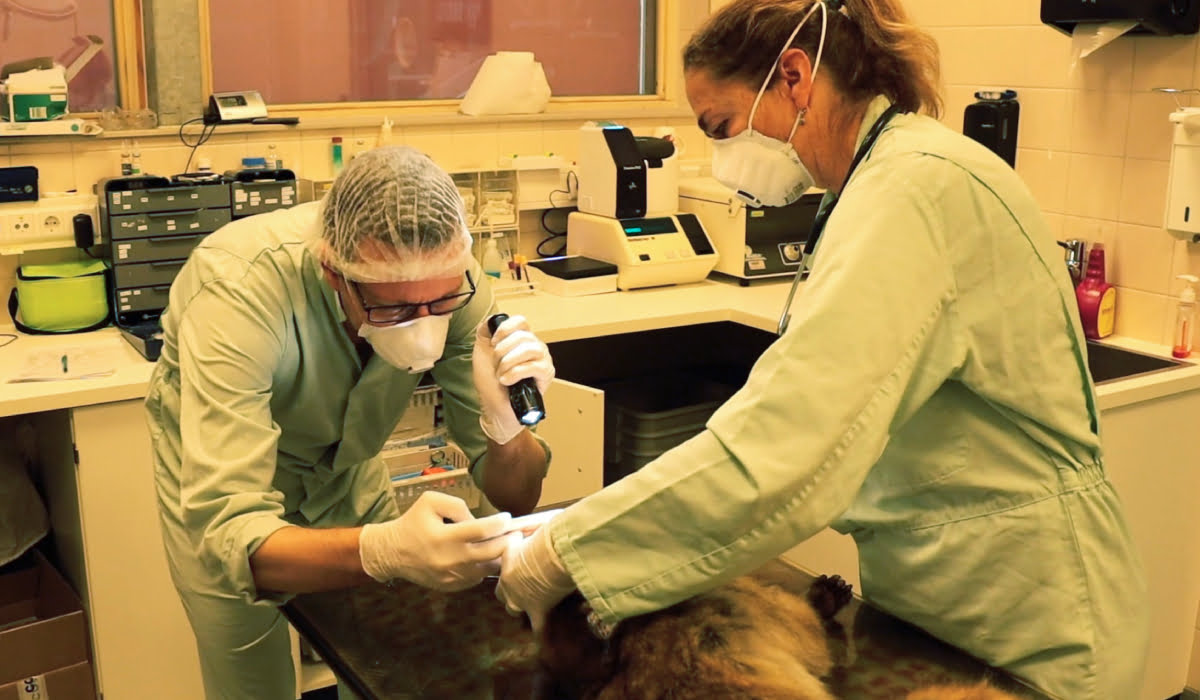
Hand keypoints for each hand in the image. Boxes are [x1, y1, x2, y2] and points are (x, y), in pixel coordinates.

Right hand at [358, 491, 511, 590]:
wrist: (393, 552)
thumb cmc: (413, 522)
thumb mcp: (430, 501)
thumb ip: (457, 505)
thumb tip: (479, 521)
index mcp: (443, 537)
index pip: (481, 531)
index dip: (499, 523)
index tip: (507, 518)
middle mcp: (449, 560)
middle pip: (491, 553)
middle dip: (508, 541)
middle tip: (518, 533)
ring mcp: (451, 577)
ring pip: (488, 569)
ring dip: (499, 556)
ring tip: (507, 544)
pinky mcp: (452, 587)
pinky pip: (478, 578)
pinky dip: (485, 567)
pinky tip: (489, 556)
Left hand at [473, 314, 554, 444]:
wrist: (494, 407)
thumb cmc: (491, 382)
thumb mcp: (482, 352)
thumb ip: (485, 332)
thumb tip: (490, 320)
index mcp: (522, 339)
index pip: (520, 321)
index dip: (505, 329)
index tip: (493, 343)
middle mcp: (535, 347)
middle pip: (523, 335)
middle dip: (503, 351)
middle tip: (496, 364)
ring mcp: (543, 360)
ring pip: (529, 349)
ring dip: (508, 363)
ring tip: (501, 375)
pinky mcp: (547, 374)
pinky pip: (534, 366)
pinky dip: (515, 373)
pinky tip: (507, 381)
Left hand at [495, 521, 573, 633]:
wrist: (556, 553)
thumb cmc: (549, 535)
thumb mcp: (537, 529)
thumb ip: (536, 531)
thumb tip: (550, 518)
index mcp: (506, 560)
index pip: (501, 570)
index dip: (509, 572)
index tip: (518, 571)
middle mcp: (508, 582)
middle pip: (502, 593)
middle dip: (510, 591)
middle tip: (524, 587)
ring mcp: (520, 598)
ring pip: (513, 609)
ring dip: (522, 606)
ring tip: (535, 604)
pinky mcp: (536, 610)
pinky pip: (538, 627)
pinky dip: (541, 631)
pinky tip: (545, 637)